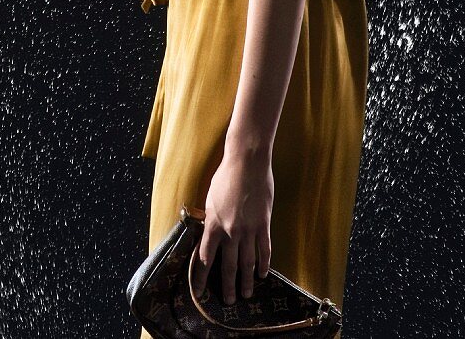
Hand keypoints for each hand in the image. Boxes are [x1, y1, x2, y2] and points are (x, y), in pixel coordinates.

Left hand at [190, 147, 272, 303]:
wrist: (246, 162)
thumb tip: (211, 234)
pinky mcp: (263, 225)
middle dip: (227, 286)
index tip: (200, 291)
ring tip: (246, 294)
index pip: (205, 257)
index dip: (202, 276)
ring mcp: (248, 229)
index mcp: (213, 224)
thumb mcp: (210, 198)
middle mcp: (229, 231)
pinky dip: (264, 264)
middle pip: (228, 266)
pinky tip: (263, 274)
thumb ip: (211, 219)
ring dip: (246, 281)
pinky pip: (264, 250)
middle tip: (229, 301)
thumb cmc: (226, 176)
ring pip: (247, 263)